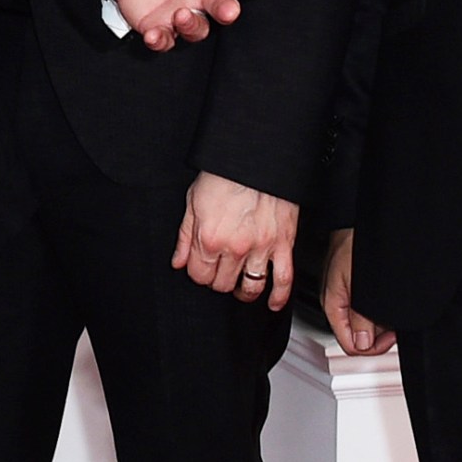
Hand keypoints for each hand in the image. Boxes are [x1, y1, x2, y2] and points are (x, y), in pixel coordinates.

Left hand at [114, 0, 271, 50]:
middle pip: (222, 7)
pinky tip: (155, 33)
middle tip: (229, 10)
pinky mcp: (160, 25)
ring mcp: (183, 11)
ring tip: (182, 12)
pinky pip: (165, 39)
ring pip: (198, 28)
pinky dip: (161, 40)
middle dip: (227, 10)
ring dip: (193, 25)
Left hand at [172, 171, 298, 309]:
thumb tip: (177, 260)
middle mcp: (234, 247)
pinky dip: (279, 296)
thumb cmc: (224, 175)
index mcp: (209, 238)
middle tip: (219, 273)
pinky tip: (273, 302)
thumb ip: (184, 236)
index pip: (198, 275)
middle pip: (222, 283)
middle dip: (217, 281)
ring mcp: (260, 248)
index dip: (197, 273)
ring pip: (250, 286)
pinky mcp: (282, 244)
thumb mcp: (193, 202)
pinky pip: (283, 279)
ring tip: (241, 288)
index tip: (200, 269)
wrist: (254, 159)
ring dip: (243, 292)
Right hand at [322, 228, 394, 355]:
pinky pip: (367, 311)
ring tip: (394, 314)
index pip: (349, 344)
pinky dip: (380, 312)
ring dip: (381, 325)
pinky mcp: (354, 289)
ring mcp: (346, 297)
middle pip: (357, 337)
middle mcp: (338, 304)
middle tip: (395, 329)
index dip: (371, 348)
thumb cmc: (353, 244)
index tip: (390, 339)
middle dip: (378, 337)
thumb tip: (363, 343)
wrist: (354, 222)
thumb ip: (359, 316)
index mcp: (333, 305)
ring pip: (363, 325)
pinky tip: (389, 304)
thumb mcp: (358, 285)